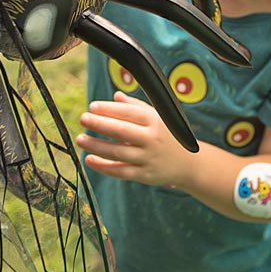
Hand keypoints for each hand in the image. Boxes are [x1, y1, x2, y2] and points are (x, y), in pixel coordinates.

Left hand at [77, 92, 197, 186]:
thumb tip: (116, 96)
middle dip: (100, 124)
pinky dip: (104, 167)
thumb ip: (136, 106)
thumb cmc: (168, 135)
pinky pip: (121, 172)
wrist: (189, 163)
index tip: (92, 106)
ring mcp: (149, 158)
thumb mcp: (158, 117)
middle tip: (83, 118)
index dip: (109, 109)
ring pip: (118, 152)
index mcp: (155, 121)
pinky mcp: (145, 175)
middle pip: (122, 131)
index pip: (129, 113)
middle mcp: (152, 139)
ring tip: (81, 139)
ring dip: (97, 146)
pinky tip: (90, 160)